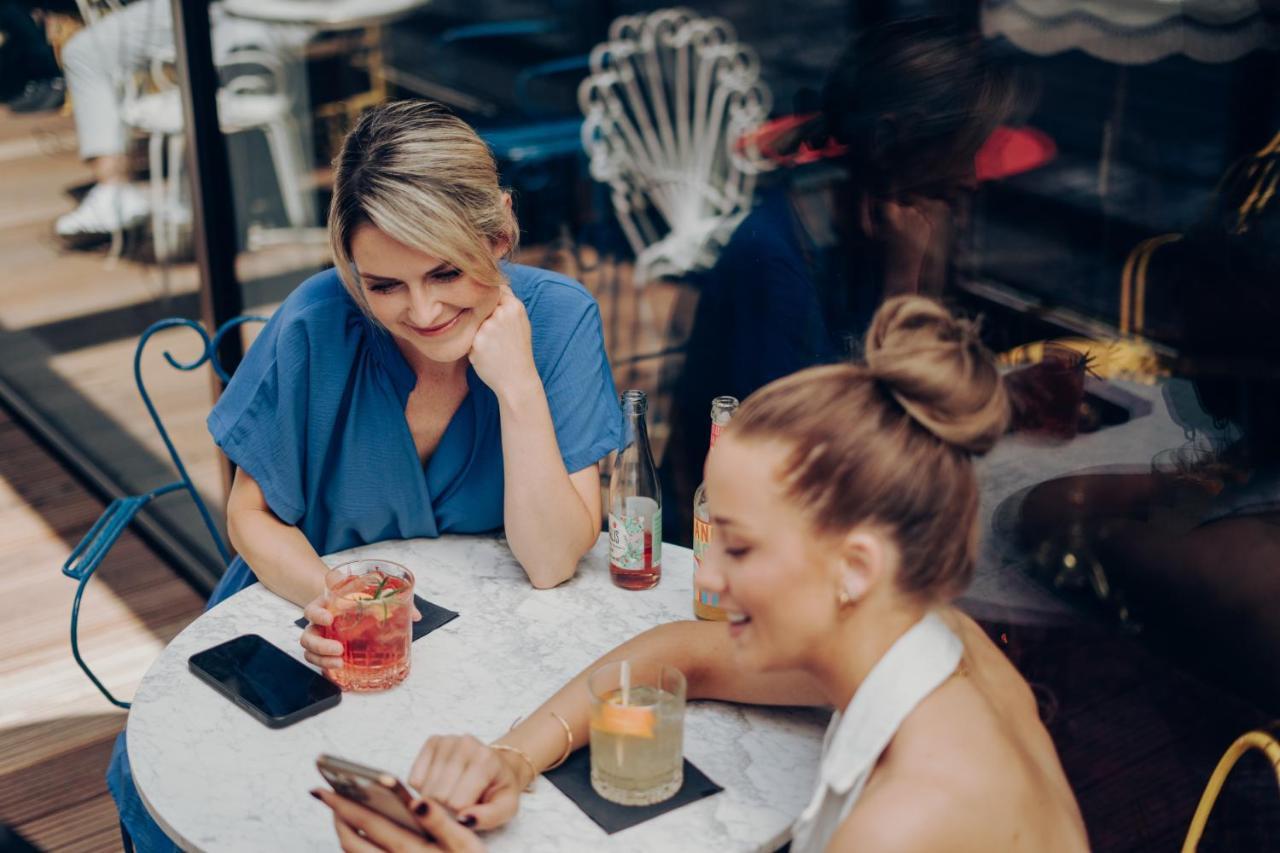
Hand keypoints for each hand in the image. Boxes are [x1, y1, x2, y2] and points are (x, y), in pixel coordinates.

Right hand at [301, 593, 420, 669]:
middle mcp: (319, 623)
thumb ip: (391, 599)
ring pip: (310, 652)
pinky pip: (319, 661)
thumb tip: (415, 615)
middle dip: (320, 645)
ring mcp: (322, 638)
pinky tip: (339, 669)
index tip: (329, 618)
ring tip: (339, 663)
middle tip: (338, 649)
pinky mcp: (326, 651)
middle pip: (308, 636)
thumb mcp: (369, 591)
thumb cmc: (357, 596)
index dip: (317, 614)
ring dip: (322, 659)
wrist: (346, 600)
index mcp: (325, 605)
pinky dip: (326, 666)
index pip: (312, 610)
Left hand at [313, 788, 484, 852]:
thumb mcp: (464, 844)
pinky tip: (357, 836)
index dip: (343, 804)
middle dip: (336, 815)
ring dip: (342, 832)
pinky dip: (354, 849)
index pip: (367, 822)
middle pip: (350, 840)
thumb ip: (440, 821)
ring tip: (340, 814)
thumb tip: (417, 801)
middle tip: (325, 795)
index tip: (325, 789)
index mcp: (409, 848)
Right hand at [408, 735, 523, 829]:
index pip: (457, 803)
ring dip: (434, 800)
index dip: (461, 815)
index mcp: (485, 760)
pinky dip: (423, 789)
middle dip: (446, 808)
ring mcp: (447, 740)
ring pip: (424, 788)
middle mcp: (465, 744)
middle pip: (437, 795)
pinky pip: (413, 780)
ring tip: (453, 794)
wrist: (498, 766)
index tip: (471, 810)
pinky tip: (440, 785)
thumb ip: (487, 817)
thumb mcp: (505, 809)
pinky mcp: (433, 742)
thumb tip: (462, 820)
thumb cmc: (498, 790)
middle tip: (461, 804)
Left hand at [467, 286, 538, 400]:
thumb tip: (487, 285)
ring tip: (491, 346)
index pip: (493, 289)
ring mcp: (488, 327)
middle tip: (492, 333)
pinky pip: (467, 336)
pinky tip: (485, 354)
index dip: (488, 298)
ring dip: (475, 331)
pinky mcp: (476, 342)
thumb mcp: (520, 323)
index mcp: (515, 306)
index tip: (488, 309)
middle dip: (481, 315)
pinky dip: (473, 345)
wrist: (517, 380)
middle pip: (480, 304)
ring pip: (472, 320)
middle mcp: (501, 313)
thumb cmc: (517, 350)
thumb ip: (506, 305)